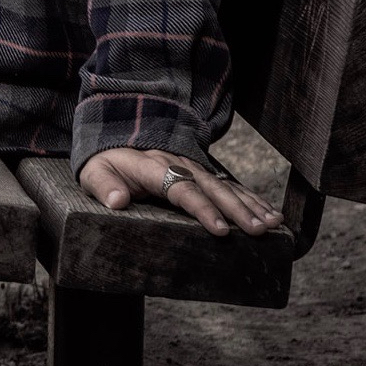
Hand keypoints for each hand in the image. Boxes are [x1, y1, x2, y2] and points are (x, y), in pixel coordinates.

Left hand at [79, 147, 282, 235]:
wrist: (114, 134)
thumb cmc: (105, 161)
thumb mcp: (94, 171)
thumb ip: (103, 185)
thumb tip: (117, 201)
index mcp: (151, 166)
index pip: (180, 188)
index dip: (202, 208)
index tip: (221, 229)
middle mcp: (177, 163)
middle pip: (211, 187)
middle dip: (236, 209)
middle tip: (258, 231)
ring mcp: (191, 165)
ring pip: (224, 185)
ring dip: (250, 204)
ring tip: (271, 225)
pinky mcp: (199, 171)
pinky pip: (228, 185)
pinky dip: (251, 198)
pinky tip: (270, 214)